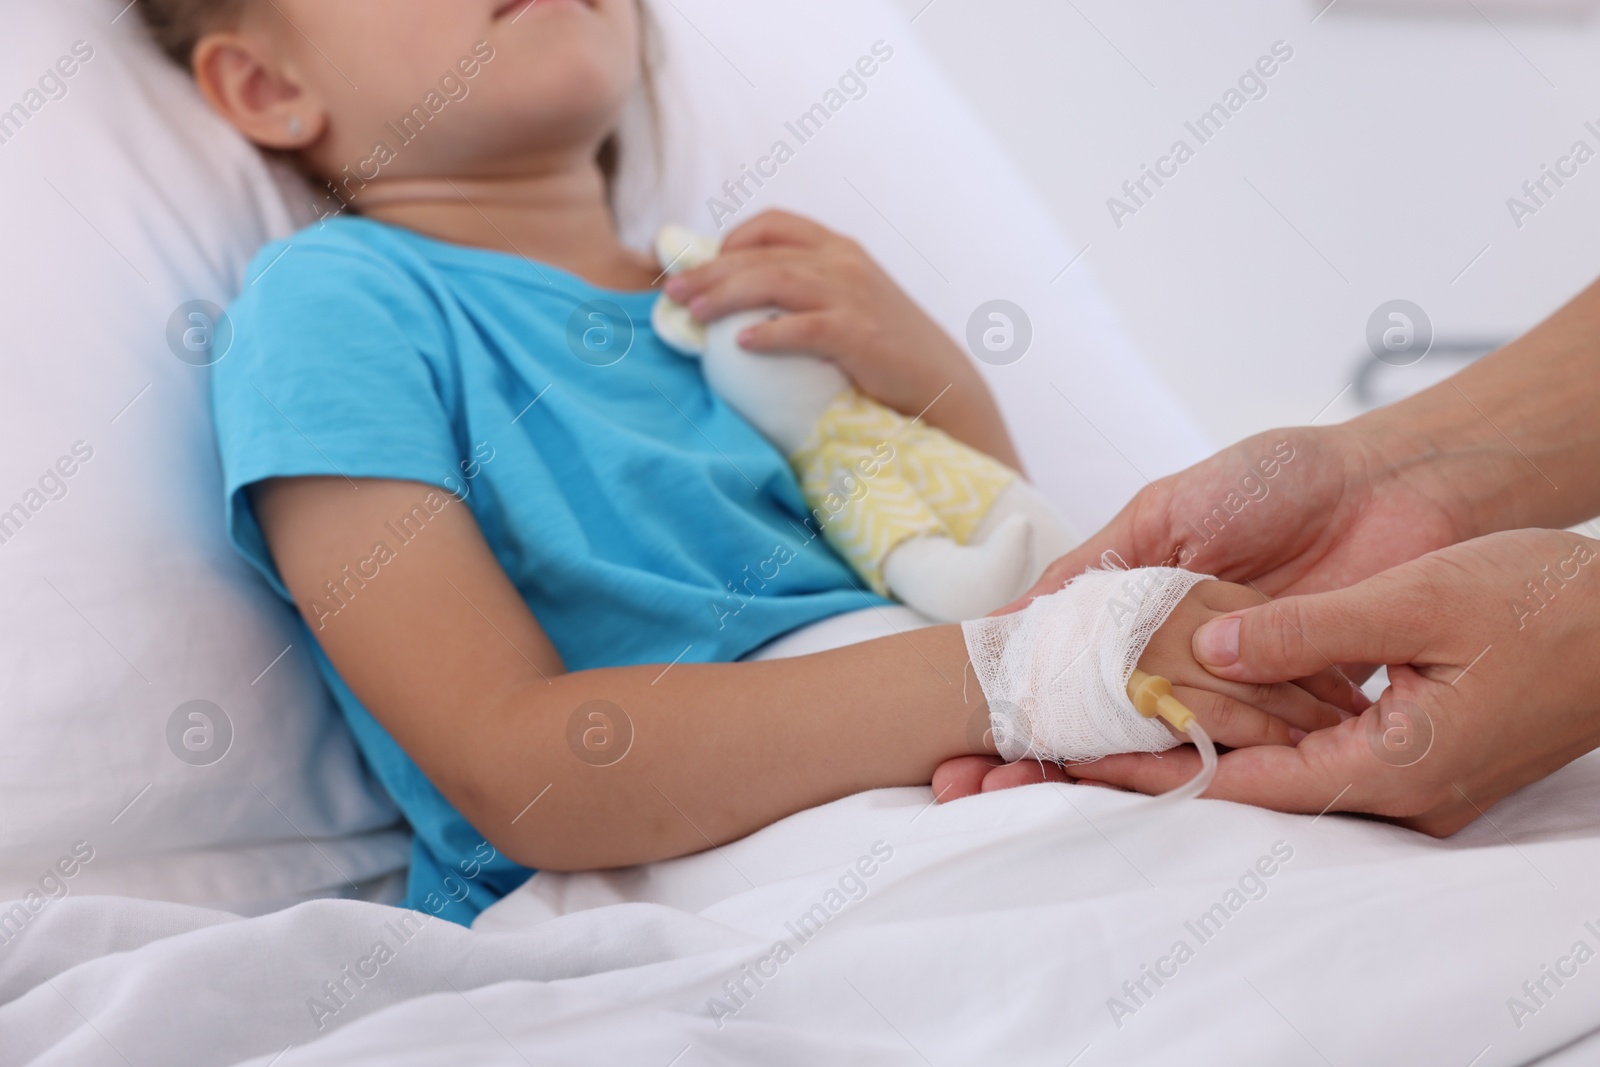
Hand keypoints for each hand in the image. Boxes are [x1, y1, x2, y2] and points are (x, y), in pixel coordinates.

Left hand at [663, 210, 1017, 465]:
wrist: (940, 384)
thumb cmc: (883, 351)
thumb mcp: (846, 305)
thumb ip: (804, 293)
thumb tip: (739, 308)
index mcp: (838, 248)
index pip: (772, 224)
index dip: (728, 240)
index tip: (699, 267)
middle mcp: (843, 261)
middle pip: (761, 253)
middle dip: (710, 270)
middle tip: (673, 293)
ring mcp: (853, 295)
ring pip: (774, 280)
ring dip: (725, 295)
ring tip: (692, 314)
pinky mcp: (860, 333)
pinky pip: (804, 327)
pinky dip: (769, 333)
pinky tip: (739, 344)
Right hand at [936, 422, 1468, 798]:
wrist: (1393, 486)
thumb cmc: (1275, 480)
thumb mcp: (1167, 511)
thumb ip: (1097, 565)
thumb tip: (1012, 614)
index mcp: (1144, 609)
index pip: (1067, 665)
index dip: (1020, 701)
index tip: (970, 738)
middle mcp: (1181, 654)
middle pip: (1104, 714)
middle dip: (1041, 751)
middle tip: (976, 783)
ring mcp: (1235, 684)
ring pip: (1162, 737)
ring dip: (1105, 766)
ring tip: (1037, 788)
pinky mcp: (1292, 706)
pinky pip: (1241, 744)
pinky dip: (1200, 761)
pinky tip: (1145, 781)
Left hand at [1068, 531, 1599, 835]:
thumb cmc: (1551, 605)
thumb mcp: (1420, 598)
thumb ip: (1308, 630)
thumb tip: (1210, 645)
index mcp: (1394, 766)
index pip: (1239, 780)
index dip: (1149, 767)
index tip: (1071, 756)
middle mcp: (1397, 794)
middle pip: (1246, 788)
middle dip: (1154, 767)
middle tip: (1066, 751)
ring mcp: (1412, 785)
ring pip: (1278, 772)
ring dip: (1200, 749)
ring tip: (1108, 729)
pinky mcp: (1422, 763)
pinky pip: (1319, 756)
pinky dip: (1257, 733)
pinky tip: (1208, 708)